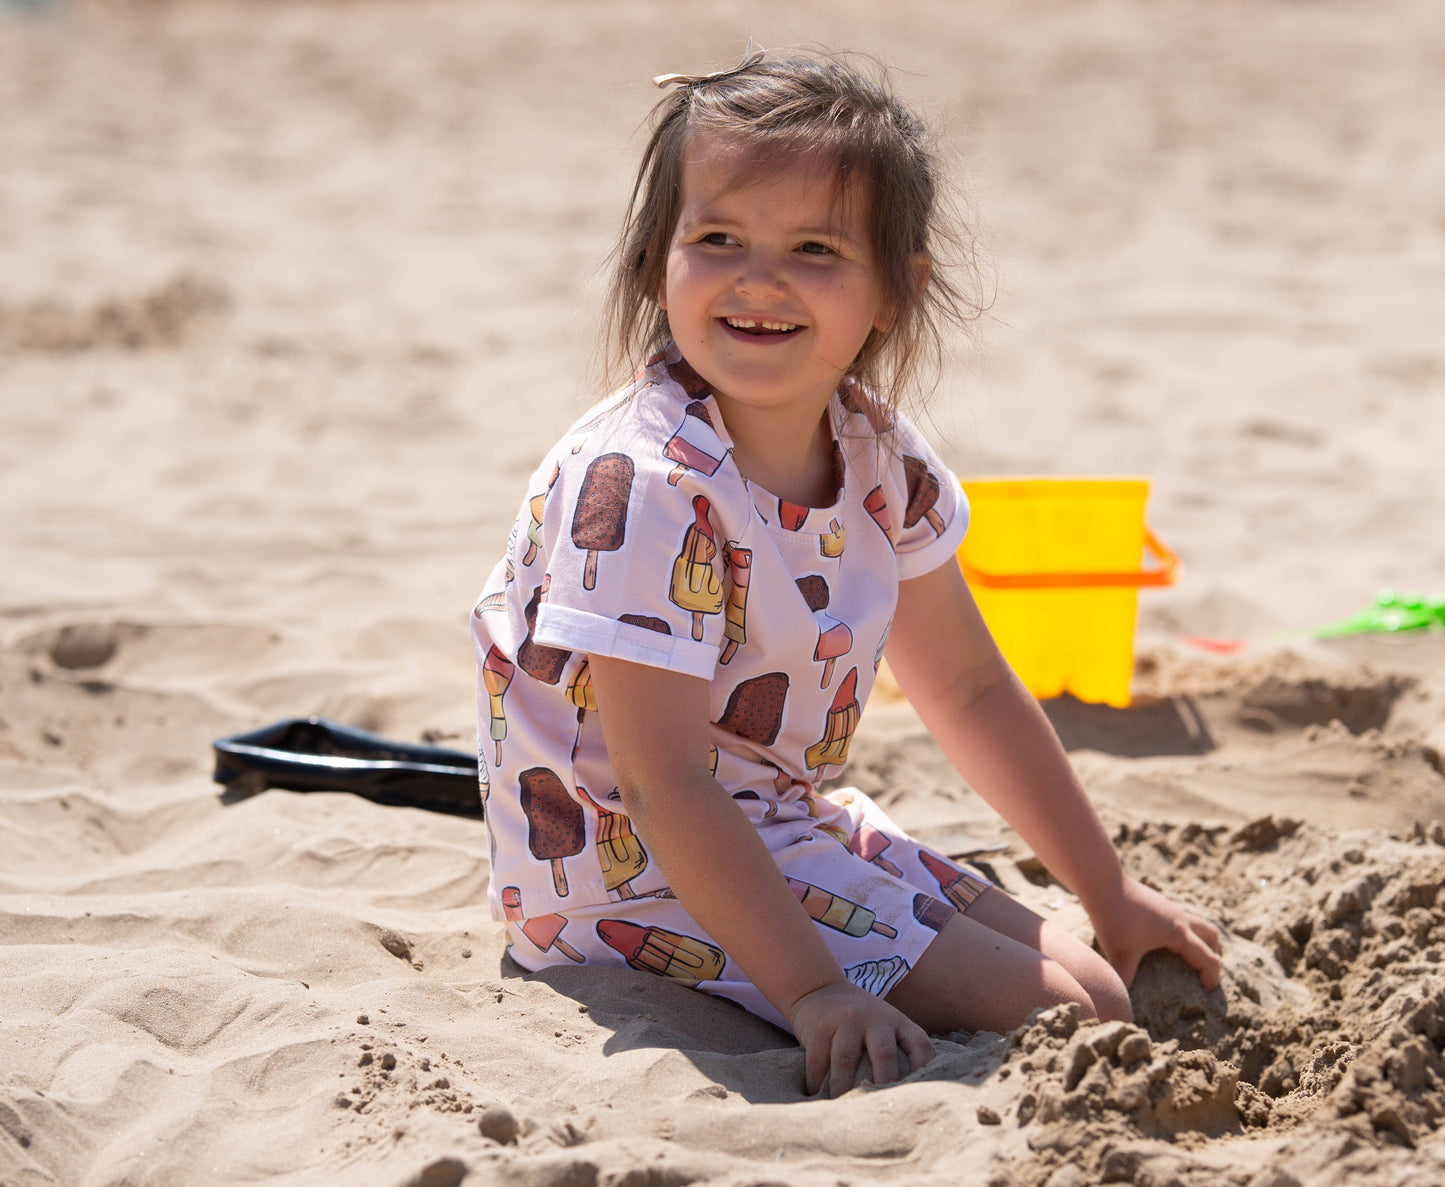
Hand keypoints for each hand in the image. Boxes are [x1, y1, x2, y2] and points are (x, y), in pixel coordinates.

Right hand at [788, 980, 934, 1097]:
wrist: (819, 989)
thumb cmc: (859, 1020)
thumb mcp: (884, 1024)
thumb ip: (897, 1050)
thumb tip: (912, 1096)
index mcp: (896, 1021)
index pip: (919, 1043)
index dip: (925, 1069)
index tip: (922, 1095)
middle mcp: (874, 1019)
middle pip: (884, 1054)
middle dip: (885, 1084)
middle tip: (883, 1114)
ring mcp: (845, 1021)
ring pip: (846, 1061)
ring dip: (844, 1090)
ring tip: (844, 1111)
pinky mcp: (819, 1028)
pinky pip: (818, 1061)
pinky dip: (816, 1083)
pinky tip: (816, 1097)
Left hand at [1092, 876, 1220, 990]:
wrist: (1101, 882)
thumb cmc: (1113, 918)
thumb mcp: (1119, 954)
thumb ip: (1124, 980)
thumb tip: (1122, 1004)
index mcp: (1179, 933)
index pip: (1208, 958)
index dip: (1211, 977)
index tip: (1207, 992)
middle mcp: (1178, 918)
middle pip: (1209, 935)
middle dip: (1211, 954)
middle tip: (1201, 971)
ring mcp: (1167, 907)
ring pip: (1193, 923)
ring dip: (1194, 939)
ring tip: (1180, 957)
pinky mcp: (1154, 901)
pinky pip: (1175, 918)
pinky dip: (1176, 931)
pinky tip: (1155, 940)